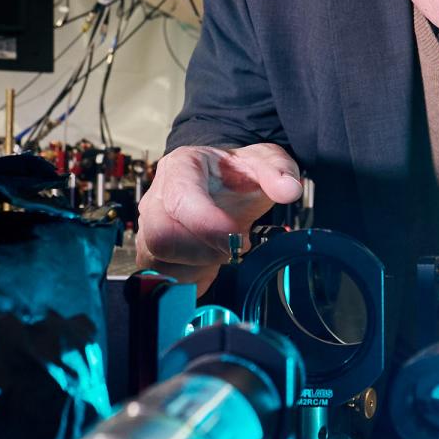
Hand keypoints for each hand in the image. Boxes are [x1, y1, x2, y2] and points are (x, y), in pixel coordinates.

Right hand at [134, 143, 303, 293]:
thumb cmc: (234, 175)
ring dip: (201, 265)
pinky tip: (210, 261)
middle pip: (163, 237)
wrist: (220, 185)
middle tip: (236, 247)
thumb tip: (288, 189)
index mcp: (180, 167)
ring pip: (163, 262)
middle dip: (204, 251)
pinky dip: (193, 277)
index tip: (236, 237)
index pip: (180, 199)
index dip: (206, 224)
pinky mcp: (152, 255)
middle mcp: (156, 198)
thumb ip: (278, 171)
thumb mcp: (263, 161)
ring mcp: (149, 228)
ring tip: (223, 249)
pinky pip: (166, 277)